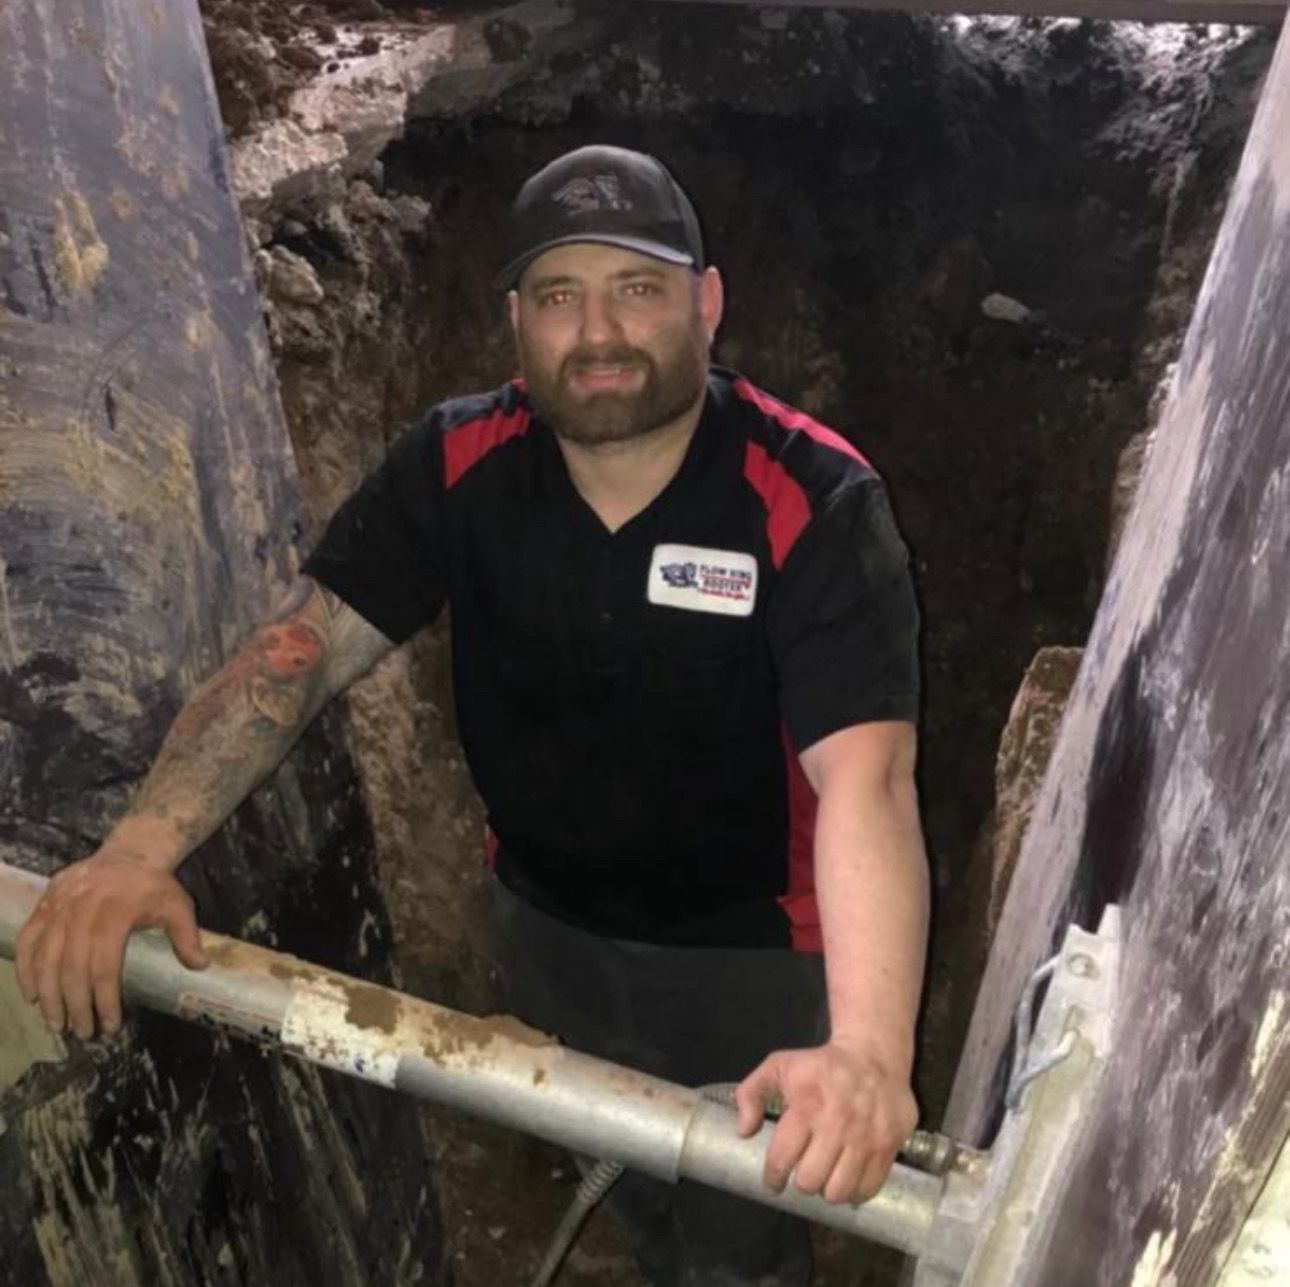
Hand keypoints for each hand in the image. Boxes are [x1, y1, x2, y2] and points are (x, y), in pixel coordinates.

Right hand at [14, 849, 207, 1039]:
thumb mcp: (178, 906)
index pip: (105, 965)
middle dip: (76, 1005)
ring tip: (57, 1023)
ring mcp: (59, 906)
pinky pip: (27, 940)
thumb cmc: (154, 885)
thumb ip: (187, 936)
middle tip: (82, 1032)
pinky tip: (31, 995)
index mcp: (116, 911)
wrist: (130, 852)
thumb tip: (201, 966)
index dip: (105, 999)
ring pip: (46, 958)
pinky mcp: (44, 904)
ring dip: (48, 996)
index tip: (110, 1025)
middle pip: (72, 967)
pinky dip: (25, 969)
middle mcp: (82, 910)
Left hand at [734, 1037, 917, 1203]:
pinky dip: (854, 1192)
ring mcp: (866, 1137)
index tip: (773, 1181)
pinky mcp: (888, 1145)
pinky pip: (868, 1189)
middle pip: (810, 1181)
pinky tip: (847, 1178)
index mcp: (807, 1105)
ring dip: (827, 1190)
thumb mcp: (779, 1065)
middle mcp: (837, 1124)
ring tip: (825, 1176)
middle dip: (801, 1182)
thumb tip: (743, 1131)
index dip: (773, 1177)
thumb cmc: (821, 1065)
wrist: (873, 1053)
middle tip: (802, 1172)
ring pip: (838, 1192)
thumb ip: (751, 1093)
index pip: (782, 1159)